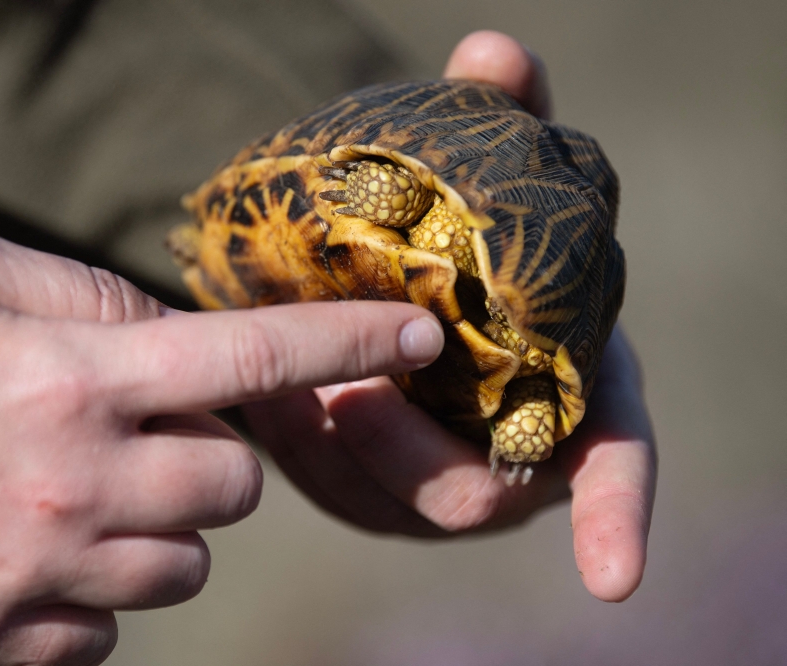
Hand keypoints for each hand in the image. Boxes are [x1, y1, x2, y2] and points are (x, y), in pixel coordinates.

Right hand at [0, 223, 443, 664]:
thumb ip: (94, 300)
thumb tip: (178, 339)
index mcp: (68, 376)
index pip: (252, 362)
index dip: (349, 343)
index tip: (417, 336)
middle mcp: (69, 482)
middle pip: (237, 486)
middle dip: (217, 450)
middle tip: (146, 420)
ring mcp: (33, 572)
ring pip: (187, 563)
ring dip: (166, 519)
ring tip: (86, 481)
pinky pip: (112, 628)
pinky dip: (103, 585)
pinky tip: (43, 541)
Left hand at [243, 31, 655, 602]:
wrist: (398, 278)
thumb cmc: (466, 235)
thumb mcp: (488, 172)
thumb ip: (507, 120)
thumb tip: (495, 53)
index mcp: (566, 387)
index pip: (611, 461)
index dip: (615, 515)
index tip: (612, 577)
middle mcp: (509, 449)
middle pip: (476, 495)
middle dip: (406, 448)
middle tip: (345, 384)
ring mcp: (434, 476)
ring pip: (389, 502)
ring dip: (337, 444)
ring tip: (295, 378)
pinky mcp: (369, 486)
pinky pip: (331, 491)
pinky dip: (298, 447)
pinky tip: (269, 398)